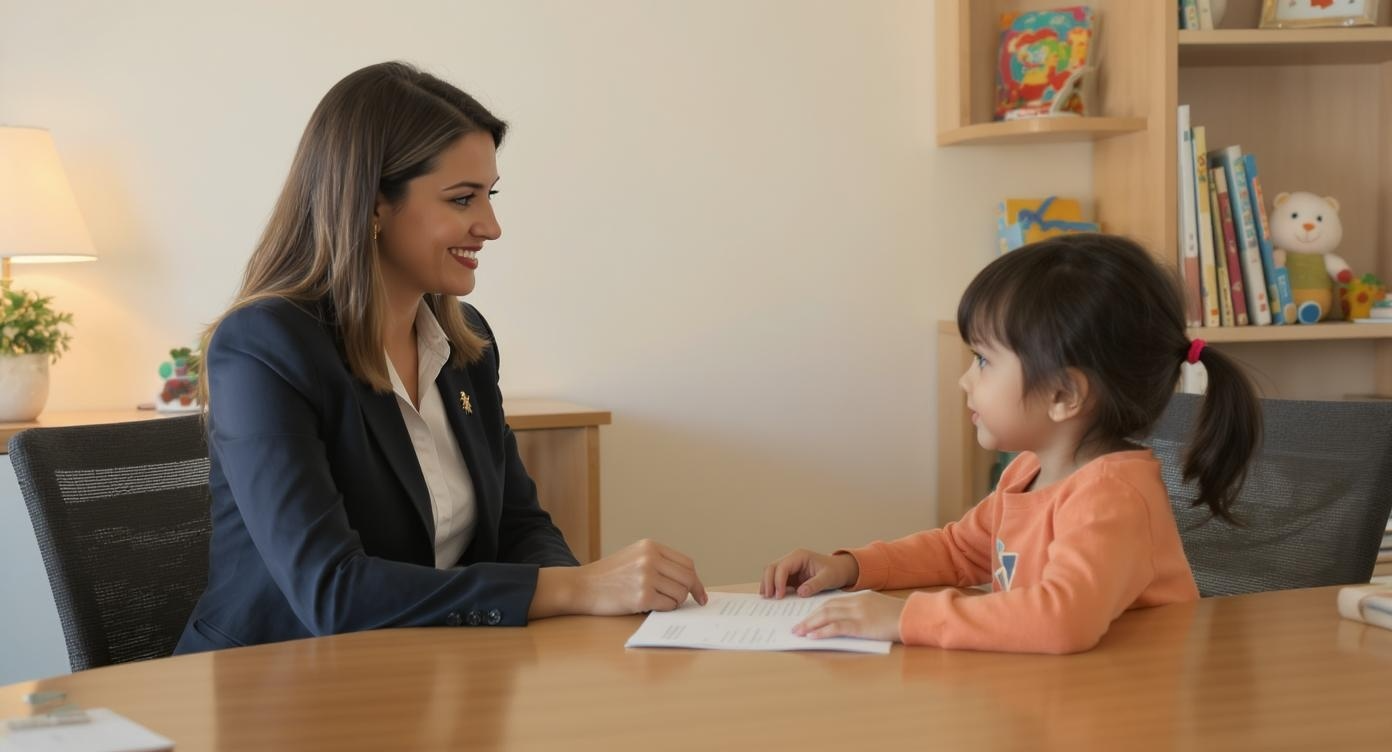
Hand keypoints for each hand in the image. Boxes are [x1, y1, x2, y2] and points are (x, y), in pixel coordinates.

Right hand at [532, 539, 706, 617]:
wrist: (581, 586)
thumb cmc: (608, 576)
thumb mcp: (634, 557)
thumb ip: (659, 562)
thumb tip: (688, 580)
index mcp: (651, 546)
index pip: (687, 563)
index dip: (696, 581)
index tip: (700, 593)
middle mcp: (650, 558)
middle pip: (687, 578)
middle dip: (690, 593)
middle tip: (688, 603)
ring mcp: (646, 577)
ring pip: (679, 594)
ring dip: (674, 602)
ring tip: (658, 601)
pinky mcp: (642, 596)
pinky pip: (668, 606)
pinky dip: (664, 609)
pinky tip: (651, 606)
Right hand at [760, 549, 858, 598]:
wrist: (840, 571)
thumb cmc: (835, 571)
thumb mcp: (828, 578)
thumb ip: (815, 584)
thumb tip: (800, 592)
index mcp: (800, 556)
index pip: (782, 567)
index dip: (778, 581)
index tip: (779, 595)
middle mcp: (791, 560)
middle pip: (771, 568)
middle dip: (768, 582)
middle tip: (768, 597)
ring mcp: (789, 568)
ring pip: (771, 573)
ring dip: (767, 585)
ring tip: (767, 599)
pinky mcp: (789, 577)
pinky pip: (776, 581)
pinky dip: (772, 588)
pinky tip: (772, 598)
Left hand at [792, 592, 905, 642]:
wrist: (915, 617)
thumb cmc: (901, 617)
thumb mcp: (879, 609)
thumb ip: (864, 612)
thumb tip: (847, 623)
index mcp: (861, 597)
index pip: (832, 601)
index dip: (817, 610)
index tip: (806, 617)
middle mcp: (856, 603)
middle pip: (826, 607)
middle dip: (809, 617)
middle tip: (796, 626)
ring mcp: (858, 613)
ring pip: (827, 616)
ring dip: (810, 624)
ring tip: (798, 632)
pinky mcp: (861, 626)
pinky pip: (836, 628)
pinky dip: (822, 632)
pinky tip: (813, 636)